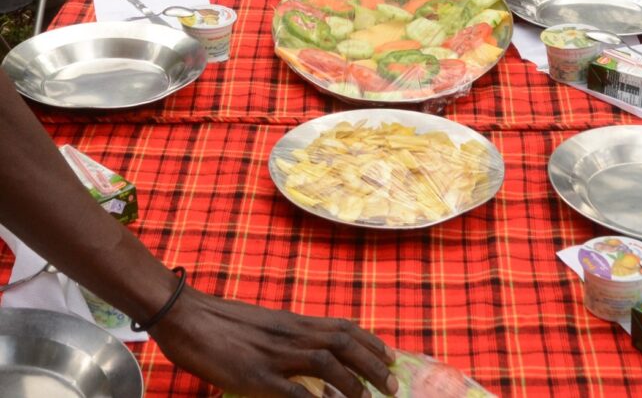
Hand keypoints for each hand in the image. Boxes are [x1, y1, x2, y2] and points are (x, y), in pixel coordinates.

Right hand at [151, 287, 397, 396]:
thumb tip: (308, 350)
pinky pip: (292, 389)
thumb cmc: (220, 321)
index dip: (371, 342)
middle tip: (393, 386)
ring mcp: (274, 354)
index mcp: (292, 321)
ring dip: (352, 383)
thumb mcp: (263, 324)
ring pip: (326, 363)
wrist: (185, 315)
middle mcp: (290, 334)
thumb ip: (287, 335)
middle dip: (373, 365)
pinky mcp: (254, 375)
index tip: (391, 356)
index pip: (343, 327)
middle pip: (343, 344)